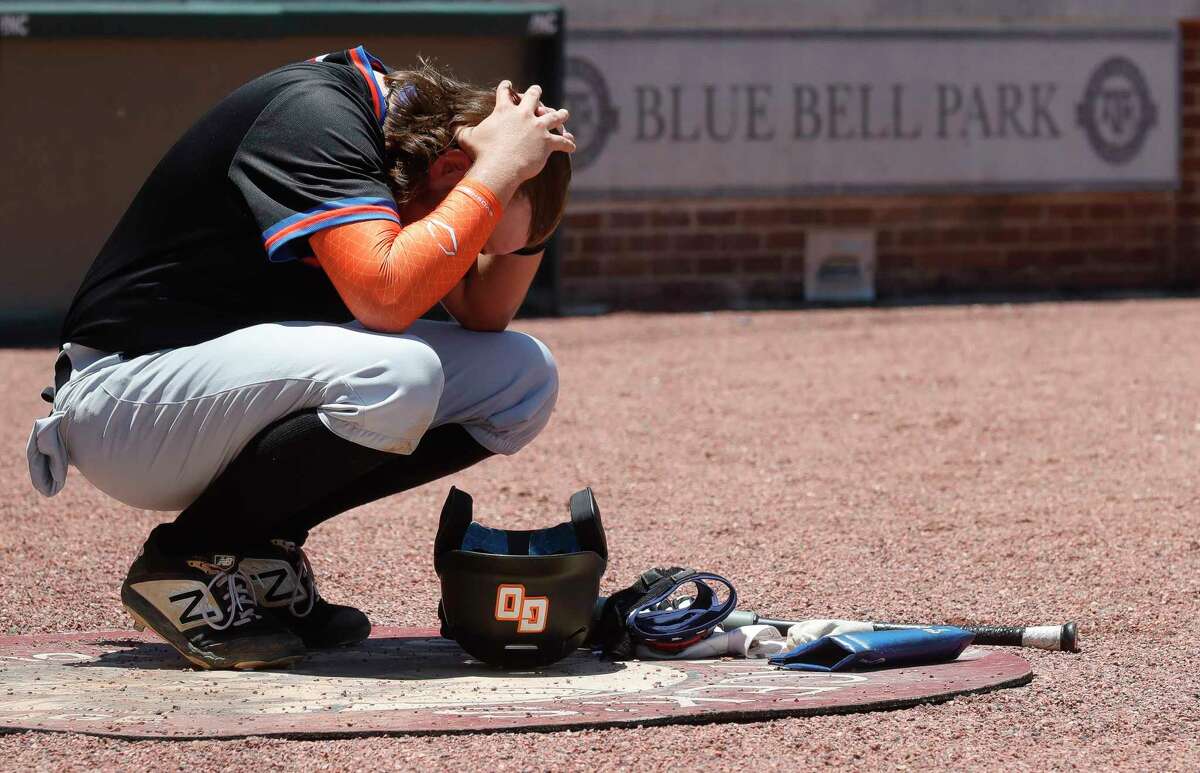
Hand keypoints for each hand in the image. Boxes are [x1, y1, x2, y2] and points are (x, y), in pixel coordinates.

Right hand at [456, 82, 575, 195]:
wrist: (499, 167)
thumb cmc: (482, 153)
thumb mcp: (467, 138)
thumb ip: (461, 129)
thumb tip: (450, 126)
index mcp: (504, 110)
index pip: (505, 92)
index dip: (506, 87)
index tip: (508, 85)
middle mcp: (524, 114)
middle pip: (534, 96)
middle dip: (536, 93)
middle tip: (537, 91)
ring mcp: (538, 127)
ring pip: (554, 116)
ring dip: (560, 114)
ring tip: (564, 113)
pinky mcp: (548, 142)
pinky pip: (562, 141)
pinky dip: (568, 143)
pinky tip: (573, 145)